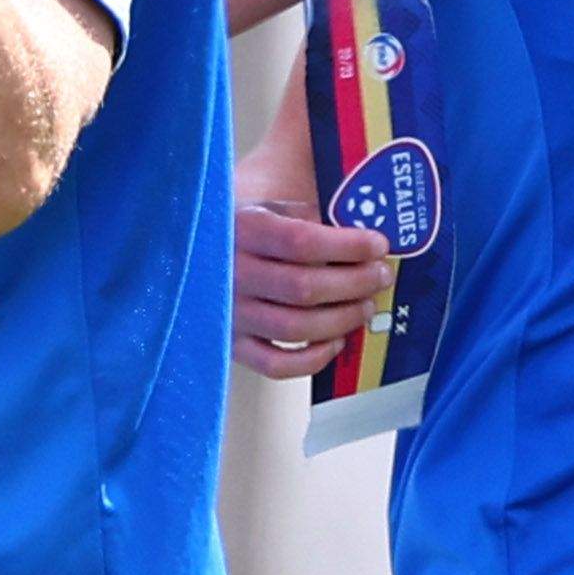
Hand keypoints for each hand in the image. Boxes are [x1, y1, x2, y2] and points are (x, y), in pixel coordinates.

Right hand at [232, 194, 400, 380]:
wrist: (192, 256)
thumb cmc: (243, 233)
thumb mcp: (270, 209)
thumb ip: (310, 220)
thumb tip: (363, 240)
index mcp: (242, 231)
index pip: (302, 241)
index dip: (348, 247)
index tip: (378, 246)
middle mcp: (231, 274)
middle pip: (304, 288)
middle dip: (356, 283)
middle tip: (381, 276)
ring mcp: (229, 314)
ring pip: (295, 328)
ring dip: (342, 319)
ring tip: (365, 306)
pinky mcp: (232, 345)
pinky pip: (276, 365)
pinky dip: (313, 359)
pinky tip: (334, 342)